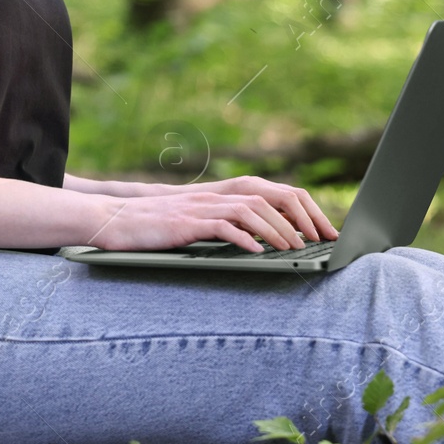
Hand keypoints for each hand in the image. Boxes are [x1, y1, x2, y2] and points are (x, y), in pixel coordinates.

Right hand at [85, 179, 337, 253]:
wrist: (117, 221)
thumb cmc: (159, 227)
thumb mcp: (200, 222)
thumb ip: (230, 224)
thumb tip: (267, 240)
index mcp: (224, 193)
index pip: (277, 191)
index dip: (306, 209)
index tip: (325, 231)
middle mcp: (217, 194)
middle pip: (272, 196)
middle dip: (302, 218)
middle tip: (319, 241)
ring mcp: (202, 206)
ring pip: (252, 209)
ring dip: (278, 230)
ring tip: (294, 249)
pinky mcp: (187, 222)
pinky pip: (223, 226)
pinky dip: (244, 238)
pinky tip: (258, 252)